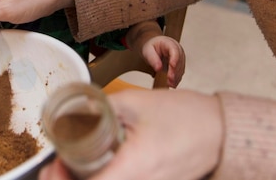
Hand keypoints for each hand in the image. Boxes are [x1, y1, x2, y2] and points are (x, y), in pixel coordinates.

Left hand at [39, 89, 222, 179]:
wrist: (222, 133)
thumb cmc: (186, 117)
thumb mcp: (136, 103)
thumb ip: (101, 106)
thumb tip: (73, 107)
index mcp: (135, 168)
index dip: (62, 178)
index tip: (53, 163)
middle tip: (55, 164)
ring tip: (67, 164)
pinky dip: (100, 179)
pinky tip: (90, 168)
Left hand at [142, 35, 185, 87]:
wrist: (153, 48)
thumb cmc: (151, 47)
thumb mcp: (148, 51)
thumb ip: (153, 59)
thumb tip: (158, 68)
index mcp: (170, 43)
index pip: (175, 50)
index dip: (175, 59)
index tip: (172, 66)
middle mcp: (178, 50)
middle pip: (179, 61)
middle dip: (175, 71)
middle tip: (170, 78)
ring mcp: (180, 58)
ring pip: (181, 68)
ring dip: (176, 76)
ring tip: (170, 84)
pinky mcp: (179, 66)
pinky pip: (179, 73)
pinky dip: (176, 79)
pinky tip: (173, 84)